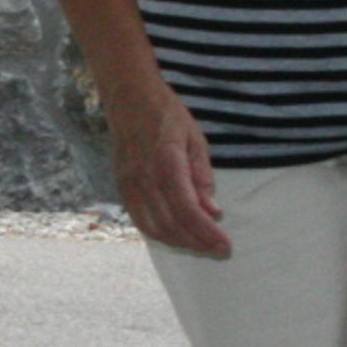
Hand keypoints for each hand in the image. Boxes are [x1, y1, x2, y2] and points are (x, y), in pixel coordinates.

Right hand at [113, 90, 228, 257]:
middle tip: (218, 249)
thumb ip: (203, 177)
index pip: (187, 210)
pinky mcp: (121, 187)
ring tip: (201, 244)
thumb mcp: (195, 138)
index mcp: (167, 163)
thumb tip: (213, 212)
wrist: (128, 96)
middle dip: (197, 243)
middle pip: (171, 225)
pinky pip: (139, 221)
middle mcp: (144, 178)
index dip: (206, 233)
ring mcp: (129, 184)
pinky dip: (159, 234)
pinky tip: (177, 235)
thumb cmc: (166, 113)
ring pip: (153, 228)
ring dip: (179, 242)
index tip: (225, 245)